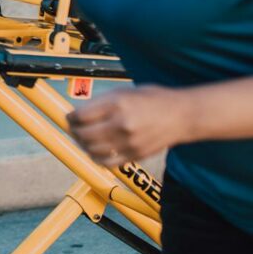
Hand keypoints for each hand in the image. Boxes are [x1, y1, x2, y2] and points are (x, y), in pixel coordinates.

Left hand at [67, 85, 195, 166]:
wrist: (183, 115)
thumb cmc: (154, 99)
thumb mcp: (125, 92)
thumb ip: (102, 102)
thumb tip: (80, 112)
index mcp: (118, 103)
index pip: (81, 115)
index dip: (71, 117)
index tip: (69, 116)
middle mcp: (122, 123)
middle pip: (84, 134)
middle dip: (74, 131)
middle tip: (73, 128)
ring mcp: (129, 141)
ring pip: (92, 150)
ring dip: (83, 145)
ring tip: (83, 139)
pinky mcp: (135, 155)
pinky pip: (107, 162)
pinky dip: (96, 158)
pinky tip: (95, 151)